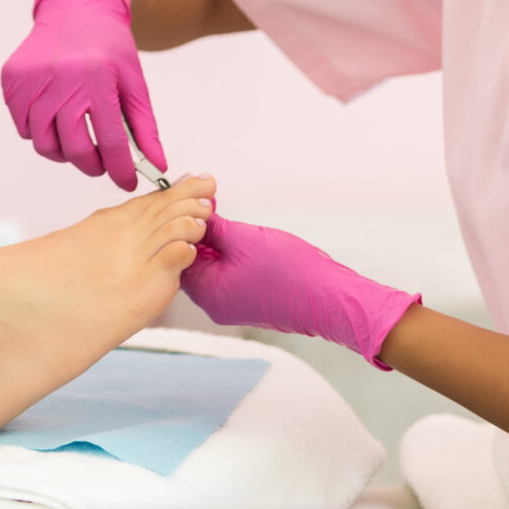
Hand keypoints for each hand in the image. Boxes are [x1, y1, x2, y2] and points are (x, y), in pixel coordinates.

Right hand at [0, 0, 167, 189]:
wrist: (75, 11)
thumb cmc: (108, 48)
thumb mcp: (134, 83)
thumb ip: (144, 127)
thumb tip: (157, 166)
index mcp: (96, 78)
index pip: (110, 141)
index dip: (120, 169)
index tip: (127, 181)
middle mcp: (61, 79)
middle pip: (73, 149)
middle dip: (92, 165)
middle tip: (101, 164)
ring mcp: (31, 80)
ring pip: (43, 144)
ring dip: (63, 150)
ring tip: (77, 136)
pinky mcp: (12, 80)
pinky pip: (24, 127)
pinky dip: (40, 131)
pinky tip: (55, 115)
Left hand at [182, 213, 420, 369]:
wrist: (329, 297)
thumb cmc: (289, 270)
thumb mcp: (244, 238)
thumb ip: (214, 225)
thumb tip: (195, 210)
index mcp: (207, 292)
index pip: (178, 255)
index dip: (182, 225)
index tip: (189, 201)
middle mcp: (214, 305)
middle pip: (193, 262)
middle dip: (199, 232)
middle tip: (206, 203)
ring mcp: (232, 306)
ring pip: (213, 268)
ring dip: (216, 243)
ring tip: (223, 216)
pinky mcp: (249, 303)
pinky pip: (229, 276)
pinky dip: (230, 256)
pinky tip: (238, 236)